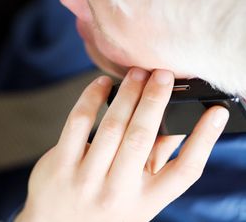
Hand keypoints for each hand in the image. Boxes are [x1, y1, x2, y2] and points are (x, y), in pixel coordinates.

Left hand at [16, 68, 228, 221]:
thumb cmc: (104, 204)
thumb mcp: (137, 195)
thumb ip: (156, 161)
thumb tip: (177, 122)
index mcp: (146, 201)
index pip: (185, 171)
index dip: (205, 139)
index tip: (216, 111)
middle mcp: (118, 191)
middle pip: (143, 138)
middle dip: (155, 100)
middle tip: (163, 74)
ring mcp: (87, 179)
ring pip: (111, 126)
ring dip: (127, 94)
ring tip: (137, 73)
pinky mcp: (61, 164)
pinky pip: (78, 122)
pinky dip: (92, 98)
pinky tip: (101, 84)